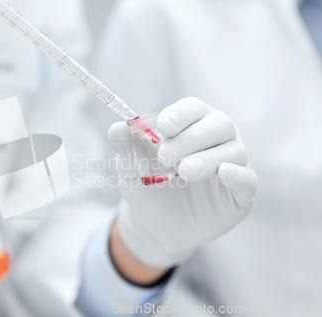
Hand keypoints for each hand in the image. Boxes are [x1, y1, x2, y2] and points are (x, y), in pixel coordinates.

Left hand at [109, 97, 257, 269]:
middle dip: (191, 138)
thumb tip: (116, 127)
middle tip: (166, 157)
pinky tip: (224, 173)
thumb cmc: (146, 188)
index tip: (163, 126)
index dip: (180, 114)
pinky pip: (247, 179)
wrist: (154, 227)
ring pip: (233, 150)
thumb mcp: (130, 170)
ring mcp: (232, 165)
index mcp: (191, 125)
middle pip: (219, 124)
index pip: (194, 108)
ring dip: (207, 158)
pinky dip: (238, 175)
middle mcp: (217, 139)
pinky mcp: (240, 194)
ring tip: (183, 172)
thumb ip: (126, 148)